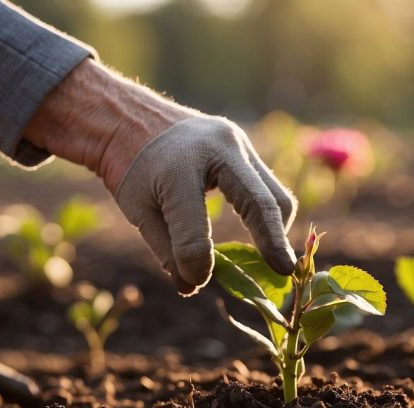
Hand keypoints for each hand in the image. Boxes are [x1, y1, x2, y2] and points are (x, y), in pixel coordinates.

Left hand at [24, 59, 296, 294]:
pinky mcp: (243, 145)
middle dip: (274, 242)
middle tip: (283, 273)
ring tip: (273, 258)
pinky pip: (267, 184)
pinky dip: (267, 213)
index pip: (193, 233)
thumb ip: (167, 250)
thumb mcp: (138, 210)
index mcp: (178, 169)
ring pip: (275, 193)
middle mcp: (217, 149)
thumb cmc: (130, 166)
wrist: (129, 117)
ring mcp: (236, 142)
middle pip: (261, 204)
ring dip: (276, 228)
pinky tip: (263, 236)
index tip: (192, 282)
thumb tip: (193, 286)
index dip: (195, 266)